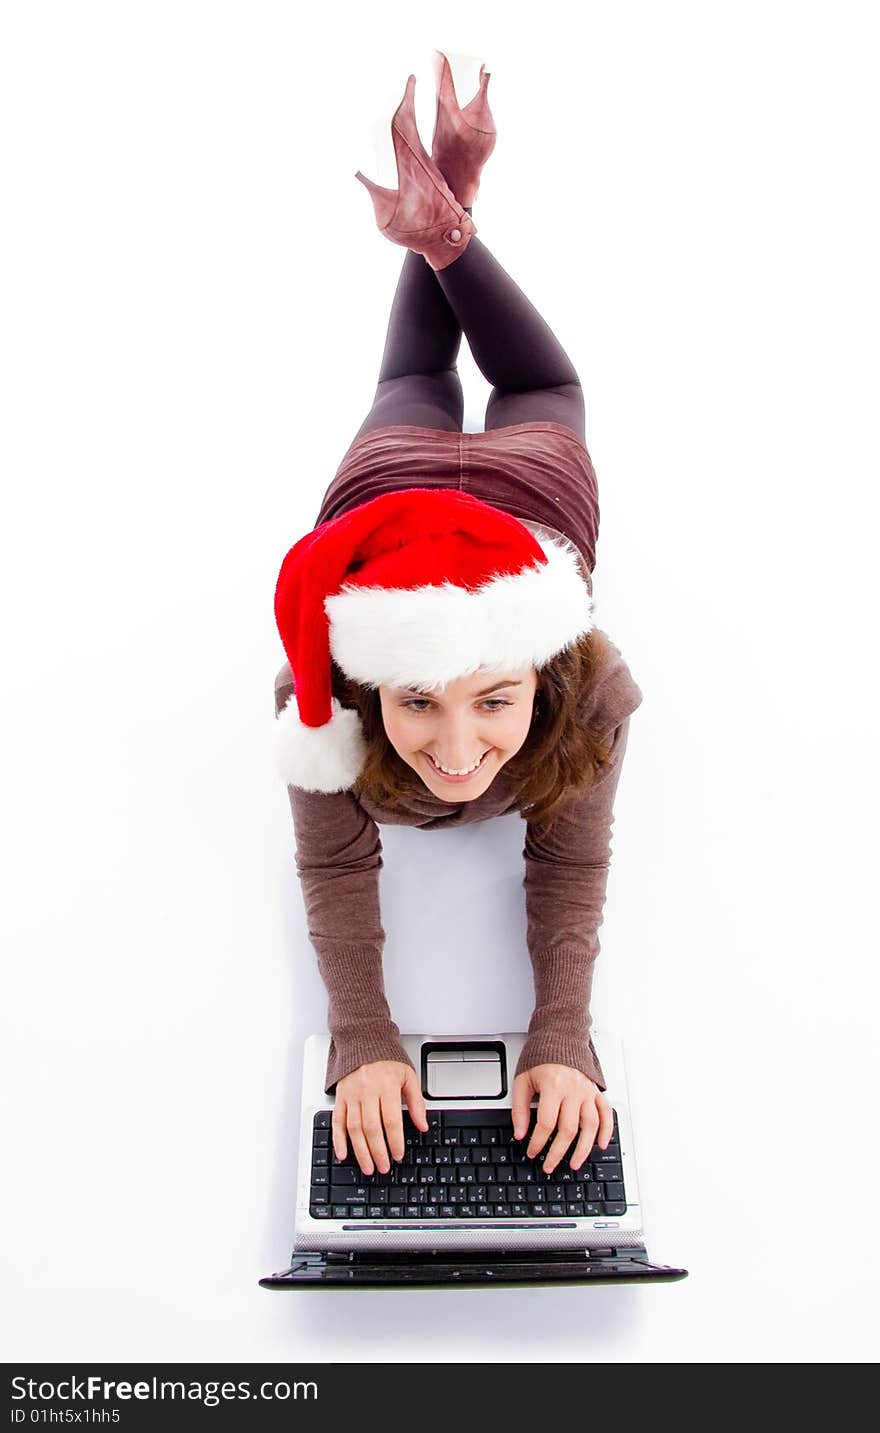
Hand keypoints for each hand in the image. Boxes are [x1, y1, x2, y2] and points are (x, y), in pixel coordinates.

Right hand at [333, 1060, 427, 1175]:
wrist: (364, 1041)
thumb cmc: (387, 1059)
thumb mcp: (408, 1076)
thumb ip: (416, 1102)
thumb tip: (422, 1125)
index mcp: (386, 1086)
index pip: (391, 1120)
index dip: (395, 1141)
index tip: (398, 1155)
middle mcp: (367, 1091)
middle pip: (372, 1128)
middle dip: (378, 1152)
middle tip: (384, 1167)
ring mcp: (351, 1095)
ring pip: (354, 1128)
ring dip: (361, 1151)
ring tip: (368, 1167)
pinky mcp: (340, 1097)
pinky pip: (337, 1121)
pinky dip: (338, 1139)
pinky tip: (343, 1153)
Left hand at [511, 1064, 612, 1175]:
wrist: (559, 1036)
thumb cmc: (541, 1056)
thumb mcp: (523, 1080)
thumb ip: (520, 1109)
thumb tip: (520, 1133)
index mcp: (554, 1086)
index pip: (547, 1124)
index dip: (538, 1142)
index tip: (532, 1152)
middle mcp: (574, 1090)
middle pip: (568, 1129)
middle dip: (557, 1152)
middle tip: (549, 1165)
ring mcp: (587, 1092)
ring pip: (590, 1126)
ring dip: (583, 1149)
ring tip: (574, 1164)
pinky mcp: (596, 1091)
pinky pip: (606, 1113)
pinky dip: (606, 1130)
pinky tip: (601, 1145)